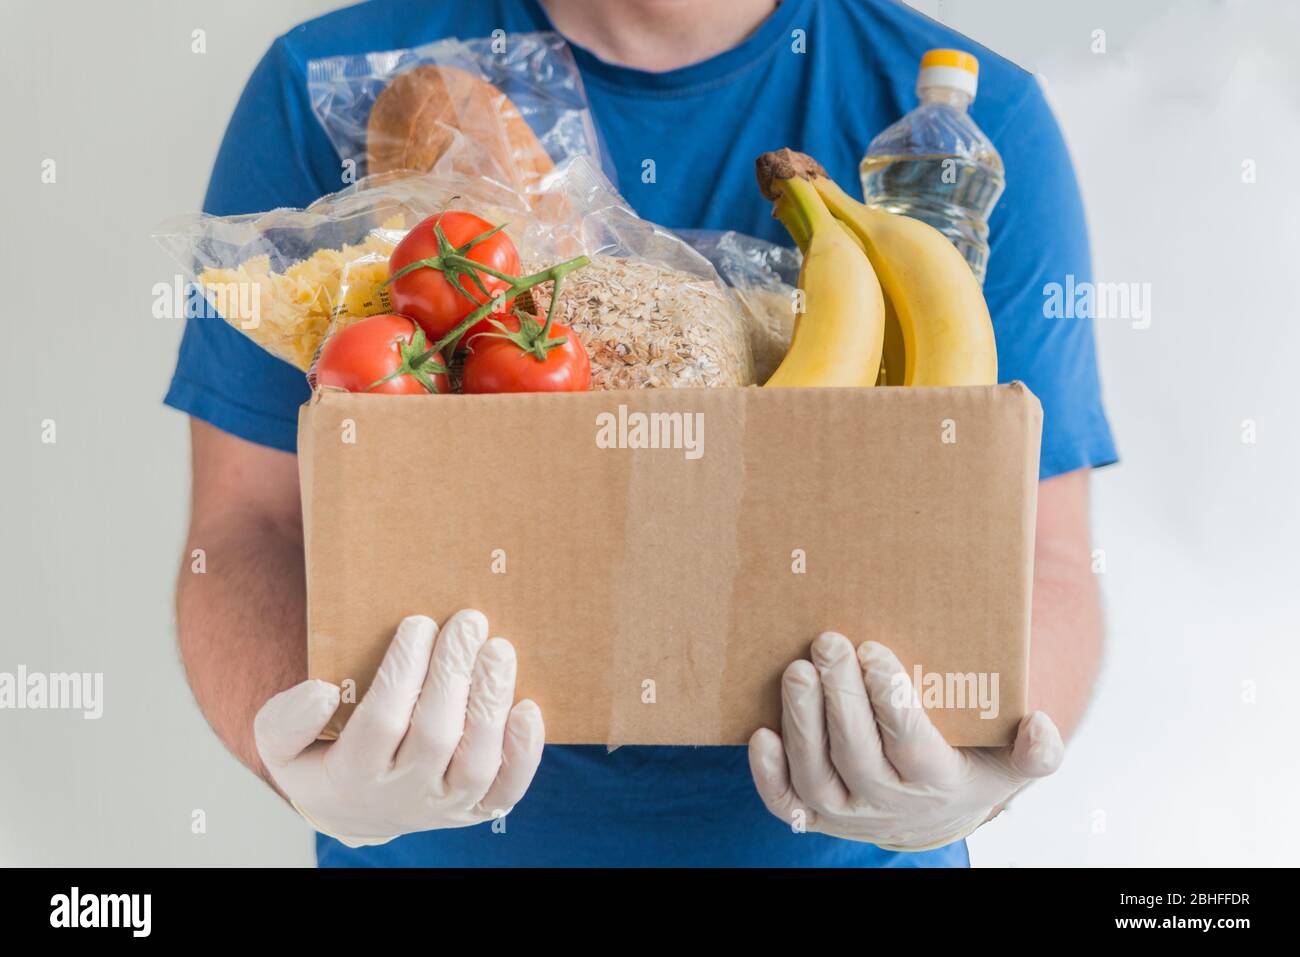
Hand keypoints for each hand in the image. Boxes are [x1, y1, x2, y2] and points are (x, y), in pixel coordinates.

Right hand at [254, 610, 543, 846]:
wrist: (355, 810)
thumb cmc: (322, 758)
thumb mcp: (281, 744)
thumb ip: (286, 720)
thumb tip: (322, 692)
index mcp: (351, 776)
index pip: (382, 721)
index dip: (403, 671)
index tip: (418, 622)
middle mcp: (402, 796)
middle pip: (435, 736)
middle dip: (453, 674)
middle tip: (468, 622)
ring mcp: (444, 807)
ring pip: (476, 762)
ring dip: (491, 703)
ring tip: (498, 649)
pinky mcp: (476, 810)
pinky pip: (507, 791)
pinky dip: (524, 754)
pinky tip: (528, 708)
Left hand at [748, 632, 1062, 850]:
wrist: (933, 809)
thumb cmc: (970, 765)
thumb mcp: (1011, 762)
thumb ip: (1037, 752)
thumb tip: (1041, 726)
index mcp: (937, 783)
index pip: (911, 745)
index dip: (891, 702)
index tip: (875, 652)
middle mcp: (887, 804)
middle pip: (857, 755)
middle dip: (840, 698)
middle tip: (828, 643)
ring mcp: (846, 812)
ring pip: (817, 776)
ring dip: (803, 723)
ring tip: (796, 671)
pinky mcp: (813, 813)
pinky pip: (785, 802)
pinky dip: (768, 775)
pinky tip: (760, 734)